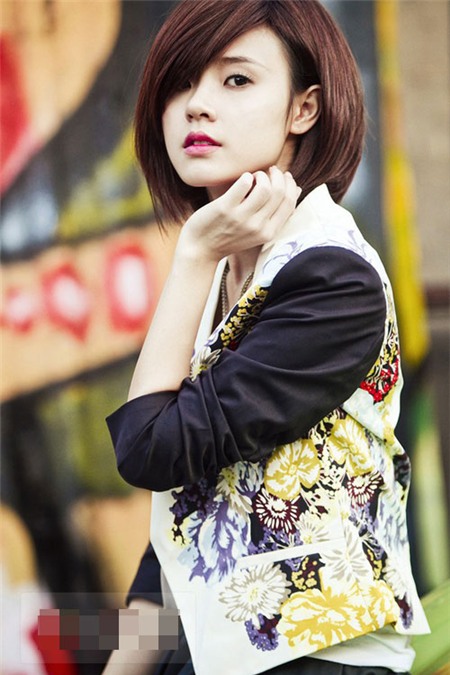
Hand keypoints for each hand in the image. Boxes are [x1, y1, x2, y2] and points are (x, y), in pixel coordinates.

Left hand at [177, 166, 300, 262]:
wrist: (200, 250)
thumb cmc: (229, 237)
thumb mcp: (257, 231)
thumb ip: (276, 214)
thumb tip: (297, 190)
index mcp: (269, 233)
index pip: (289, 203)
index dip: (289, 185)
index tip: (284, 176)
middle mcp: (258, 227)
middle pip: (279, 193)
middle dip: (277, 175)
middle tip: (269, 171)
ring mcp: (241, 218)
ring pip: (264, 188)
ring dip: (261, 175)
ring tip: (254, 176)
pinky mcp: (225, 209)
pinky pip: (243, 184)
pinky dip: (246, 176)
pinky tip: (242, 179)